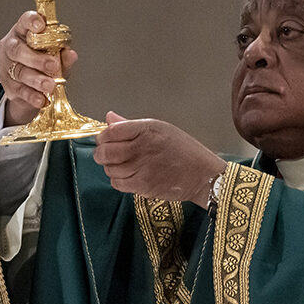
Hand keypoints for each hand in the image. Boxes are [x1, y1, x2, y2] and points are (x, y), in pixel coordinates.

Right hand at [0, 11, 77, 125]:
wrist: (31, 90)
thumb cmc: (44, 65)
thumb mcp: (56, 58)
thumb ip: (63, 56)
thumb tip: (71, 55)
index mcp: (23, 32)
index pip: (24, 21)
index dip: (31, 21)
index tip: (41, 26)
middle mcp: (11, 47)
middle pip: (18, 50)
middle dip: (36, 58)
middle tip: (53, 65)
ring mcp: (7, 67)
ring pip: (19, 72)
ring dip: (36, 80)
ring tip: (50, 86)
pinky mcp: (9, 86)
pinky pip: (19, 91)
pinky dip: (32, 96)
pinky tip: (42, 100)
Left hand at [94, 111, 226, 207]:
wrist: (202, 175)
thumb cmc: (183, 150)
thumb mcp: (160, 129)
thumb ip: (130, 125)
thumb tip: (109, 118)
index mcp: (147, 129)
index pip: (111, 132)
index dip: (103, 137)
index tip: (105, 140)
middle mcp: (142, 147)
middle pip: (105, 152)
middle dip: (101, 153)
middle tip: (105, 154)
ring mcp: (141, 168)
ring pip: (109, 169)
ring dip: (111, 167)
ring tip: (121, 165)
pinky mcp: (142, 185)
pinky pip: (117, 183)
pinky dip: (118, 180)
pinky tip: (128, 175)